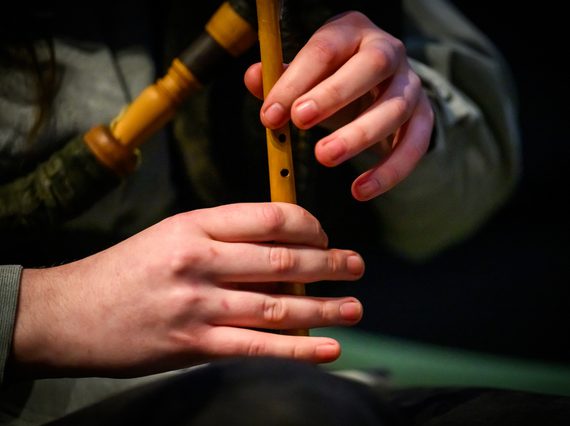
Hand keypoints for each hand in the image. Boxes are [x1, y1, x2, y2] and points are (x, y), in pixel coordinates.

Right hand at [11, 203, 363, 378]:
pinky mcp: (193, 344)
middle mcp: (200, 260)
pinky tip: (329, 347)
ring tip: (354, 307)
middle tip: (357, 266)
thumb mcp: (170, 235)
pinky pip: (258, 346)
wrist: (69, 313)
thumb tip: (279, 247)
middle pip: (283, 260)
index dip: (309, 225)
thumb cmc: (124, 271)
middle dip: (330, 265)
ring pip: (278, 305)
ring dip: (325, 308)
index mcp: (195, 225)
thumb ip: (221, 237)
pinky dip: (299, 349)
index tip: (324, 235)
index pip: (269, 217)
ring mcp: (198, 305)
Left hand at [245, 11, 433, 200]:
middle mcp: (388, 51)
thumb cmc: (330, 81)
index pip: (325, 49)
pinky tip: (360, 189)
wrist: (373, 91)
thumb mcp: (304, 77)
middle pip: (371, 66)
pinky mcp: (424, 117)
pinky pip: (416, 144)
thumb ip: (279, 79)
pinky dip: (390, 170)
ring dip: (359, 134)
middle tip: (299, 122)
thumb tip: (254, 78)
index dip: (297, 80)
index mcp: (352, 31)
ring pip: (395, 107)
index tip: (272, 113)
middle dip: (334, 94)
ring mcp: (410, 84)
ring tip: (324, 157)